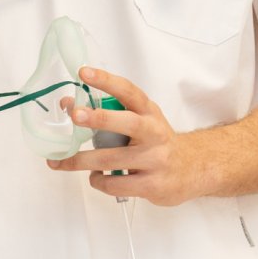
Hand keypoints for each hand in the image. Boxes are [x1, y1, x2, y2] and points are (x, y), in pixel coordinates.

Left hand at [46, 66, 206, 205]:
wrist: (194, 169)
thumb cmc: (156, 141)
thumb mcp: (137, 120)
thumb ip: (106, 112)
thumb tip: (67, 104)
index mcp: (148, 112)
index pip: (128, 91)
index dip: (106, 80)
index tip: (84, 73)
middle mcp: (154, 133)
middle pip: (127, 123)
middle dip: (99, 118)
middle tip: (76, 115)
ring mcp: (155, 160)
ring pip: (112, 160)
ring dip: (81, 161)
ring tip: (64, 162)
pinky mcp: (152, 185)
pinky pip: (115, 185)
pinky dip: (98, 181)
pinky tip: (96, 177)